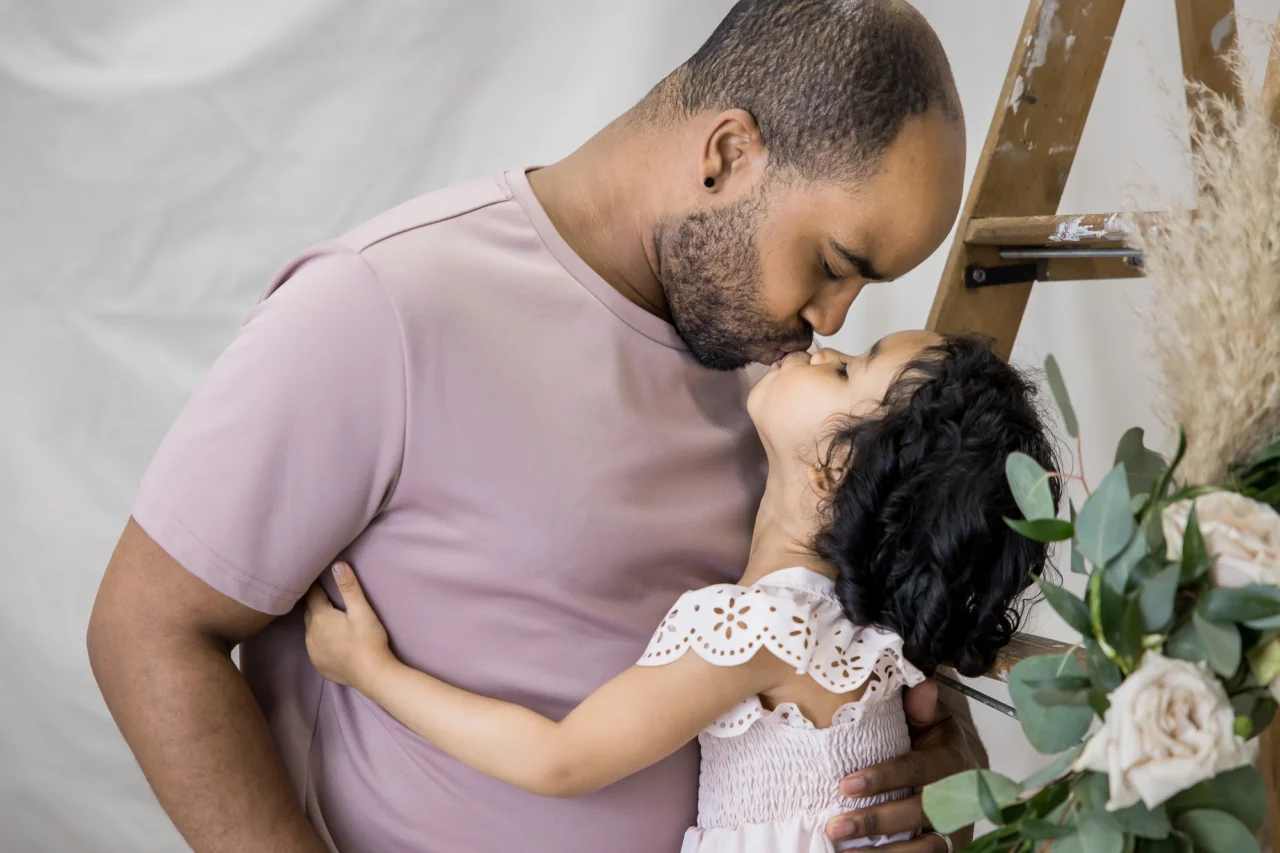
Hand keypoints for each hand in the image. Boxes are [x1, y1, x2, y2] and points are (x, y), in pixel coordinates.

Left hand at [304, 562, 394, 692]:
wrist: (372, 675)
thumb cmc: (368, 640)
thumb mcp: (362, 611)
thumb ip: (349, 587)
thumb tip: (337, 565)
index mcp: (320, 618)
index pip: (313, 595)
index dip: (317, 585)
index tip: (318, 577)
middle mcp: (310, 635)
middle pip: (309, 612)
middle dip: (316, 603)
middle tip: (325, 595)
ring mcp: (313, 652)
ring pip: (311, 631)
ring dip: (318, 623)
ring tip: (330, 619)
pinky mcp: (319, 665)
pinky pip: (316, 648)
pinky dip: (321, 641)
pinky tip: (332, 642)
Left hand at [826, 678, 971, 851]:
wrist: (965, 775)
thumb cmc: (935, 742)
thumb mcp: (932, 719)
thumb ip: (920, 707)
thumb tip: (923, 687)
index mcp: (951, 760)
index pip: (916, 769)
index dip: (882, 778)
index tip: (845, 785)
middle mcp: (958, 798)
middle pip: (918, 813)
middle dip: (875, 821)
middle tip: (835, 826)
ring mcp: (955, 828)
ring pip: (924, 848)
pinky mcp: (948, 847)